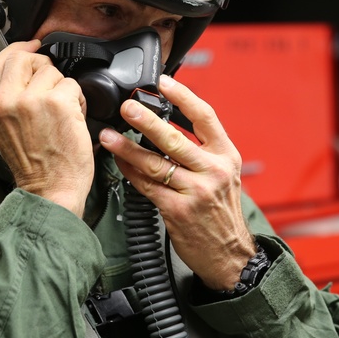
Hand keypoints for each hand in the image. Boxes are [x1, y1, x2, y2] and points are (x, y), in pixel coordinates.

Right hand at [0, 40, 94, 216]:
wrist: (50, 191)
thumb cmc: (34, 166)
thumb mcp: (4, 130)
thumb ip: (7, 100)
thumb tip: (22, 70)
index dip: (17, 49)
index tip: (31, 46)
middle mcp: (5, 102)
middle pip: (23, 57)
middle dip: (42, 64)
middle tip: (52, 82)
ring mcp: (30, 101)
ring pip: (51, 71)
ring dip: (63, 88)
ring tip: (63, 112)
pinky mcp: (57, 103)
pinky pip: (72, 84)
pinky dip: (78, 99)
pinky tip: (74, 118)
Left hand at [98, 75, 255, 290]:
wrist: (229, 255)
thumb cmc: (220, 213)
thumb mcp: (223, 175)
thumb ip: (202, 151)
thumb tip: (167, 124)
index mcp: (226, 156)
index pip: (205, 117)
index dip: (182, 96)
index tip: (163, 82)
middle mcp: (213, 171)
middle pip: (175, 138)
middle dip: (146, 120)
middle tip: (127, 107)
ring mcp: (196, 192)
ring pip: (156, 163)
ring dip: (128, 148)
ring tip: (109, 135)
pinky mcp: (178, 211)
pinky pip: (147, 186)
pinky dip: (130, 172)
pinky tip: (118, 162)